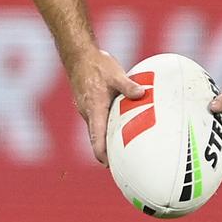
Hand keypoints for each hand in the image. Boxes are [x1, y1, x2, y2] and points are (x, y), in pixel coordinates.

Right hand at [66, 50, 143, 165]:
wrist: (79, 56)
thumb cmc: (97, 65)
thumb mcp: (115, 73)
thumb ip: (128, 86)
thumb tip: (142, 94)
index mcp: (94, 108)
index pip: (96, 137)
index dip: (101, 152)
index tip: (108, 165)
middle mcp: (88, 112)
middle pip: (97, 138)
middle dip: (107, 152)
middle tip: (121, 164)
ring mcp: (87, 109)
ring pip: (98, 129)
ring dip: (107, 140)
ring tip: (123, 151)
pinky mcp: (89, 105)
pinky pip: (98, 121)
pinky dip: (107, 128)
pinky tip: (120, 127)